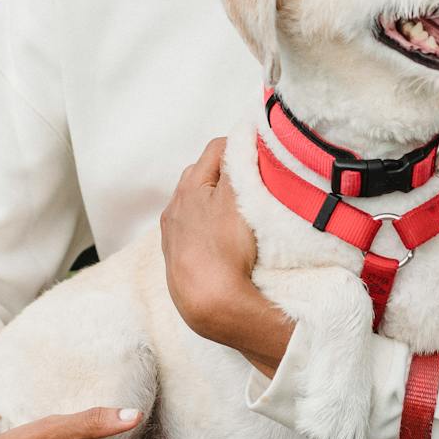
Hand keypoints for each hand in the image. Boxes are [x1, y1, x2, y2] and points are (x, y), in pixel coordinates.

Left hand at [160, 137, 285, 363]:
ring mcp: (174, 236)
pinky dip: (212, 228)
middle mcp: (174, 207)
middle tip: (257, 181)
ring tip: (244, 212)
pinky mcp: (179, 260)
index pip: (217, 148)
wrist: (209, 303)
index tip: (264, 154)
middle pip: (204, 175)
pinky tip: (227, 240)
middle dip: (229, 173)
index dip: (242, 146)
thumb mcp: (237, 196)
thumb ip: (239, 161)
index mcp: (188, 186)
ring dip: (218, 202)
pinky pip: (196, 232)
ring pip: (199, 205)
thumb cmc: (224, 246)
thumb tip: (243, 134)